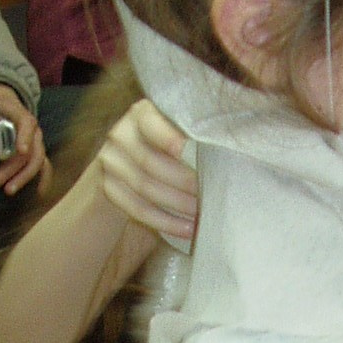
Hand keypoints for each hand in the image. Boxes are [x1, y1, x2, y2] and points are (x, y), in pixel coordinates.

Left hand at [0, 86, 46, 196]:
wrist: (7, 109)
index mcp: (22, 116)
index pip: (27, 125)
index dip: (25, 137)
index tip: (20, 150)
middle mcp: (33, 133)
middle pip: (29, 153)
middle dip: (12, 170)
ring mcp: (35, 147)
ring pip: (35, 165)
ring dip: (21, 179)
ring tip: (6, 191)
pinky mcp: (34, 158)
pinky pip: (42, 172)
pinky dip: (40, 183)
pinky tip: (34, 196)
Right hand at [100, 97, 199, 247]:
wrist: (131, 168)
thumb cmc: (171, 150)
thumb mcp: (178, 135)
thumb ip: (194, 135)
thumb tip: (234, 146)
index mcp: (141, 113)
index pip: (150, 124)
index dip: (169, 140)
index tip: (191, 155)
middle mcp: (120, 134)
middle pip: (150, 162)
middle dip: (184, 182)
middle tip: (213, 195)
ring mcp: (110, 161)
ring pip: (144, 187)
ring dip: (178, 205)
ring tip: (204, 214)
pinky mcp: (108, 188)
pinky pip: (137, 208)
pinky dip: (165, 222)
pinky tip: (187, 229)